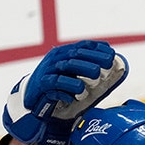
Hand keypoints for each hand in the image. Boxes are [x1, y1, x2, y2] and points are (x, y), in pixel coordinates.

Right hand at [2, 40, 127, 144]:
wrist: (32, 98)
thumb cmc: (59, 86)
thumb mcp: (74, 75)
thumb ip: (89, 69)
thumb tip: (112, 62)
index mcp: (64, 53)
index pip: (81, 46)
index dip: (97, 48)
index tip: (111, 53)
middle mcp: (55, 59)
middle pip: (74, 55)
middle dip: (93, 57)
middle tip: (108, 62)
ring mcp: (47, 71)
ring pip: (65, 67)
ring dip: (82, 70)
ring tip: (96, 74)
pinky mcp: (41, 85)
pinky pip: (54, 85)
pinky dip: (66, 90)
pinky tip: (76, 96)